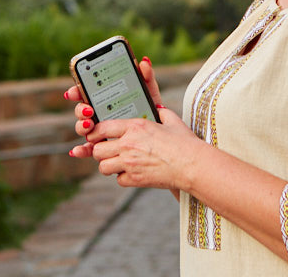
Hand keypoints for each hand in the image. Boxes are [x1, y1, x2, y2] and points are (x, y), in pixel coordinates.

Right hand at [65, 56, 164, 154]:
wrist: (158, 131)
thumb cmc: (149, 108)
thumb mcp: (148, 92)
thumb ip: (146, 77)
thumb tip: (144, 62)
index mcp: (105, 96)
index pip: (86, 90)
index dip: (77, 89)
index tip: (75, 91)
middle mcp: (97, 112)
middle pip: (81, 109)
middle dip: (80, 109)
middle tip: (88, 110)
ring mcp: (98, 128)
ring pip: (83, 126)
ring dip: (81, 126)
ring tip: (88, 125)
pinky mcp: (102, 143)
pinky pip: (88, 148)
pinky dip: (81, 150)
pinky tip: (76, 151)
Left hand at [85, 109, 204, 190]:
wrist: (192, 164)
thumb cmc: (184, 142)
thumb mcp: (171, 120)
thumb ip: (161, 112)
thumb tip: (158, 108)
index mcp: (135, 126)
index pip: (103, 127)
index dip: (95, 132)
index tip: (96, 135)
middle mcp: (128, 144)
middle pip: (98, 149)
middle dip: (101, 150)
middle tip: (109, 151)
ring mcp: (129, 163)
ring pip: (103, 167)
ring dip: (109, 165)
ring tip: (119, 163)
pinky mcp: (135, 179)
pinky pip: (118, 180)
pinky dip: (123, 177)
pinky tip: (133, 173)